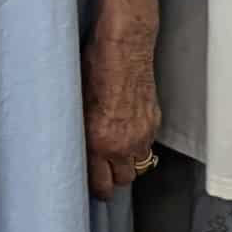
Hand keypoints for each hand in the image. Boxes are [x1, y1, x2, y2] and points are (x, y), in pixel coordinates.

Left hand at [82, 0, 161, 198]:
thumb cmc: (93, 67)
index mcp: (99, 141)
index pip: (102, 186)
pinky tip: (127, 129)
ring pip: (138, 165)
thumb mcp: (77, 104)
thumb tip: (76, 150)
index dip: (95, 187)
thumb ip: (80, 134)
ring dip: (127, 161)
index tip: (88, 180)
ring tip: (114, 148)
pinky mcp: (154, 122)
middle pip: (122, 181)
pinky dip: (138, 143)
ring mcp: (142, 134)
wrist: (124, 44)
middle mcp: (123, 144)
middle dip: (112, 176)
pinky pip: (147, 145)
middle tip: (100, 165)